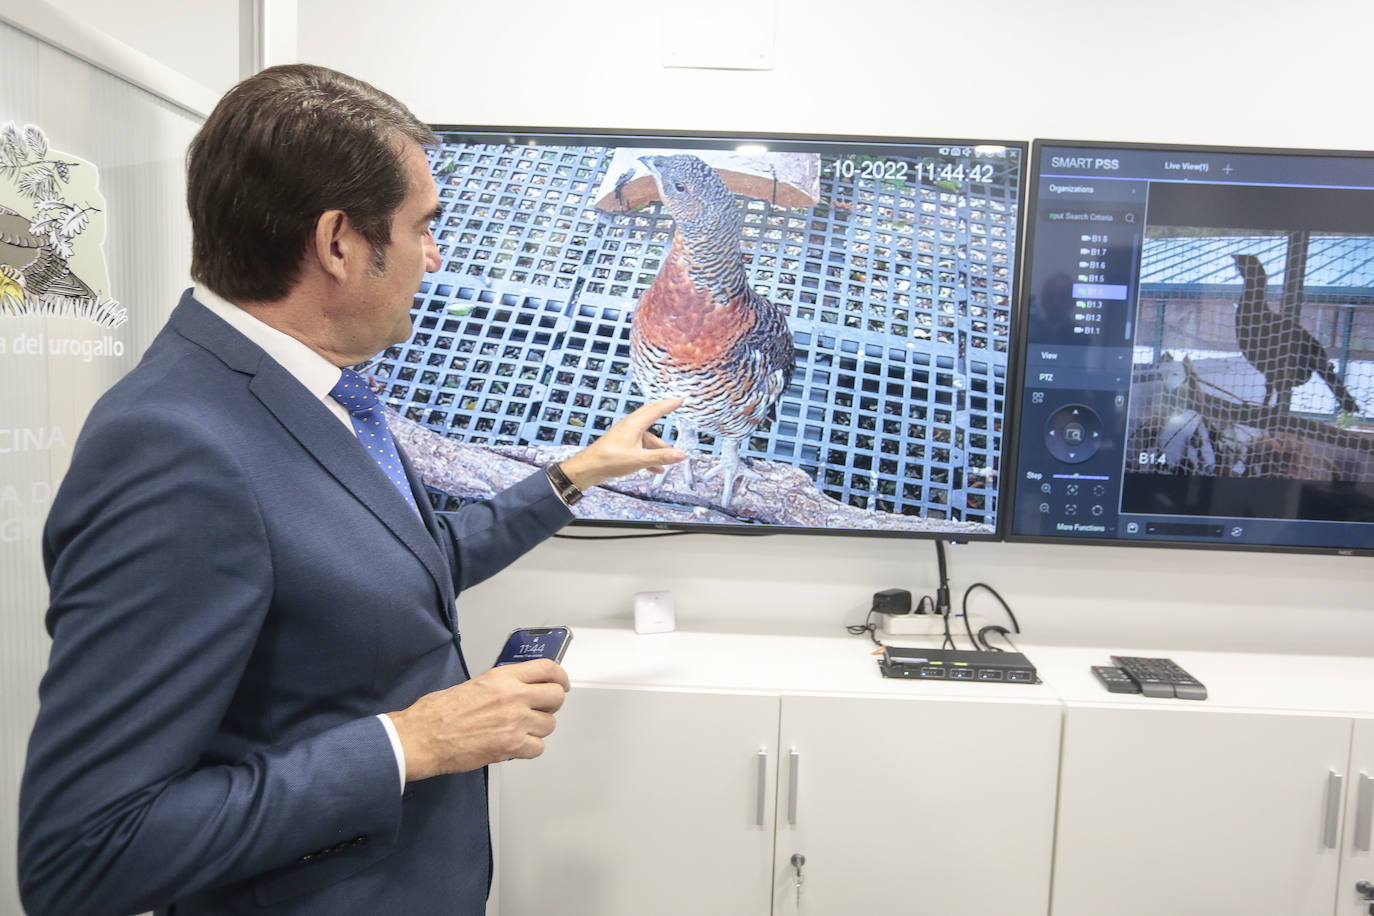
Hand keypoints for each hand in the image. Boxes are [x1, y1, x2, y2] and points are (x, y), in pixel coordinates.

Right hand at [388, 658, 570, 781]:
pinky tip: (515, 745)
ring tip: (520, 730)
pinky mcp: (511, 746)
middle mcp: (513, 697)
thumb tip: (519, 688)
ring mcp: (515, 722)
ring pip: (549, 725)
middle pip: (556, 697)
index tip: (561, 682)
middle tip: (542, 708)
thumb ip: (502, 685)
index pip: (547, 669)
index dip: (560, 677)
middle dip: (551, 704)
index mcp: (503, 678)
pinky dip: (529, 749)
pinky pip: (538, 748)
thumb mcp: (474, 684)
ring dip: (538, 729)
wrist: (423, 737)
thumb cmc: (437, 713)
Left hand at [558, 397, 686, 489]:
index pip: (656, 410)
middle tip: (674, 406)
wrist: (588, 468)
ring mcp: (624, 436)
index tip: (680, 399)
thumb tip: (681, 454)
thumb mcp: (638, 460)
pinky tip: (656, 468)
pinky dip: (649, 455)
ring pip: (646, 437)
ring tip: (669, 459)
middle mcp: (629, 427)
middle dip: (663, 412)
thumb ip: (661, 457)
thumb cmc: (608, 461)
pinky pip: (640, 447)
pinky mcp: (621, 446)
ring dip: (658, 446)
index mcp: (634, 425)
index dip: (669, 405)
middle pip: (649, 415)